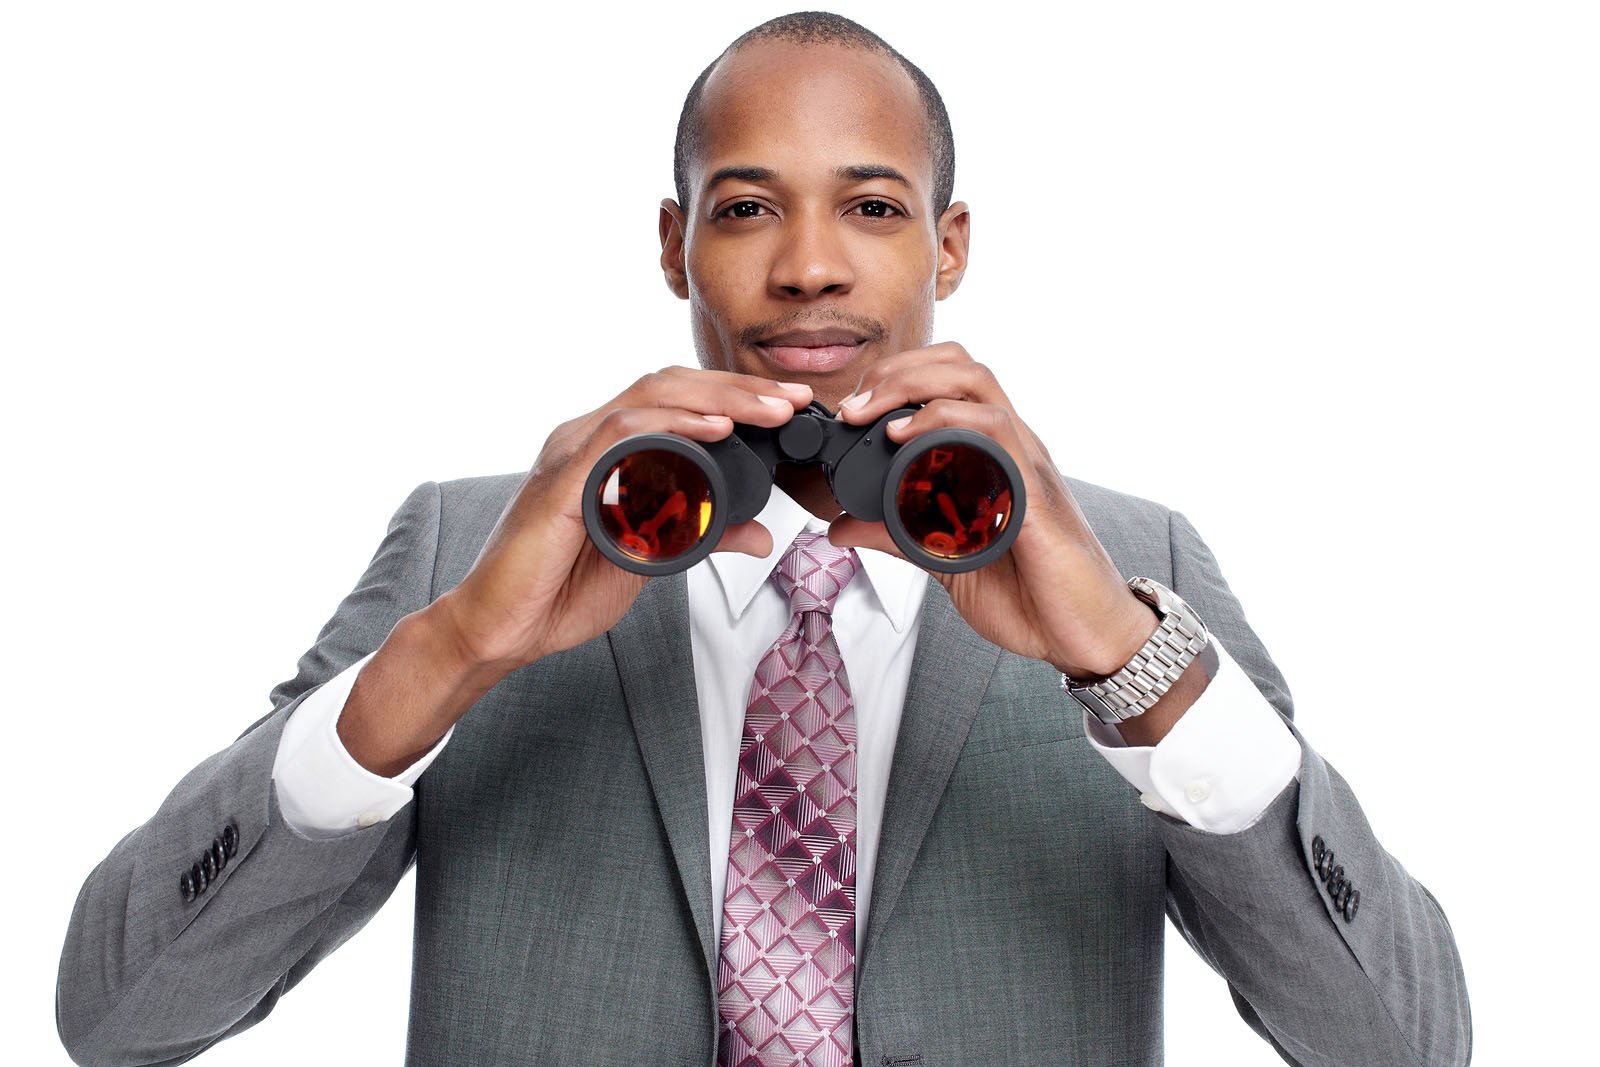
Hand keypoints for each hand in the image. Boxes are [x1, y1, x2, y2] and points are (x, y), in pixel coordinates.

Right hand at [434, 368, 813, 674]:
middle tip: (792, 401)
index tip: (787, 407)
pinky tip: (715, 431)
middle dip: (737, 388)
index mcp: (606, 450)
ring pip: (651, 397)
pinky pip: (622, 436)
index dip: (732, 396)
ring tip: (769, 411)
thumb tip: (758, 533)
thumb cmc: (558, 590)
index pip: (675, 400)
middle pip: (669, 385)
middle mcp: (586, 438)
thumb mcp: (653, 560)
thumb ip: (700, 536)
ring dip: (719, 400)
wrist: (500, 629)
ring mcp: (571, 452)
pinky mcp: (561, 480)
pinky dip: (674, 427)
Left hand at [824, 343, 1159, 681]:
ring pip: (977, 383)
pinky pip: (996, 433)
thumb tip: (843, 525)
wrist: (1086, 635)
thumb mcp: (945, 561)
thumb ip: (898, 536)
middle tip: (854, 408)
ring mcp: (1025, 463)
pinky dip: (946, 423)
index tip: (852, 410)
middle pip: (960, 366)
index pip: (951, 382)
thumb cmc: (1033, 595)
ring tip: (872, 416)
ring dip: (913, 387)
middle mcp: (1011, 448)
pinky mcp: (1033, 492)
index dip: (897, 379)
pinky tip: (908, 440)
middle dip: (897, 371)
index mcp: (992, 457)